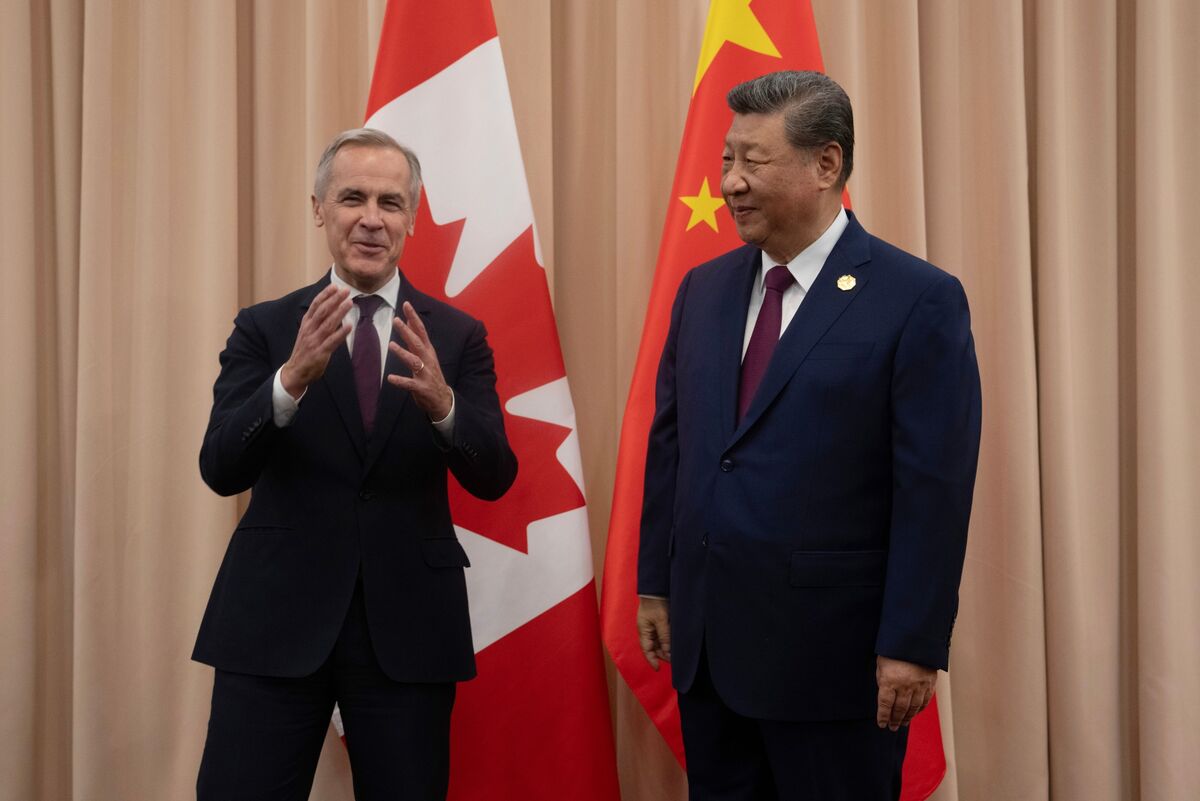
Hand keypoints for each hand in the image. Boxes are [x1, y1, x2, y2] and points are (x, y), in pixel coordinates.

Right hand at [281, 285, 351, 397]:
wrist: (295, 371)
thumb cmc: (305, 350)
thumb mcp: (307, 332)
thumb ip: (316, 320)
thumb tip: (331, 306)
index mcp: (306, 323)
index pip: (315, 305)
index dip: (325, 295)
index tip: (335, 286)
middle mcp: (309, 330)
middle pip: (322, 311)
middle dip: (334, 299)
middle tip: (346, 290)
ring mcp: (314, 341)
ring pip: (327, 324)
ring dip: (339, 312)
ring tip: (349, 303)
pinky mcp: (320, 353)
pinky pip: (332, 341)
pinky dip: (341, 333)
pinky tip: (349, 326)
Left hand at [387, 301, 453, 419]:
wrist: (443, 400)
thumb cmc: (431, 375)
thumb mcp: (426, 355)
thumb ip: (417, 340)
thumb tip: (408, 322)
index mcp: (428, 351)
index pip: (421, 331)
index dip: (413, 317)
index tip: (406, 304)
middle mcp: (428, 360)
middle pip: (417, 343)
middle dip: (407, 331)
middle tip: (395, 320)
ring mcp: (426, 374)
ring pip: (414, 361)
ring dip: (403, 353)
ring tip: (391, 345)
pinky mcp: (422, 388)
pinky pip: (410, 384)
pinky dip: (400, 381)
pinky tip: (390, 378)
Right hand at [637, 597, 670, 670]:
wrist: (655, 590)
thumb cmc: (655, 604)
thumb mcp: (661, 621)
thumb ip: (664, 637)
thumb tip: (667, 651)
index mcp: (644, 632)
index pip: (646, 650)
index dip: (651, 660)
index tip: (657, 669)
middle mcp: (647, 631)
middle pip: (654, 648)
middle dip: (662, 655)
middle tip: (674, 660)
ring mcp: (652, 627)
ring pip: (658, 643)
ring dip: (665, 648)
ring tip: (675, 653)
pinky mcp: (658, 623)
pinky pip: (662, 636)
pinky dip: (667, 641)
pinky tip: (673, 643)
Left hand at [876, 655, 936, 730]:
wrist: (915, 638)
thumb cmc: (894, 650)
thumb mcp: (881, 665)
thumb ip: (883, 681)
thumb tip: (885, 697)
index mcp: (890, 680)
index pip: (885, 704)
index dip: (883, 716)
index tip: (881, 724)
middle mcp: (905, 685)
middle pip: (899, 708)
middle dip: (895, 720)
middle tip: (892, 727)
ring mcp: (919, 685)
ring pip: (913, 707)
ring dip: (907, 718)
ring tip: (903, 724)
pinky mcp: (929, 682)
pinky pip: (925, 701)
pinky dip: (919, 710)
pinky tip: (915, 713)